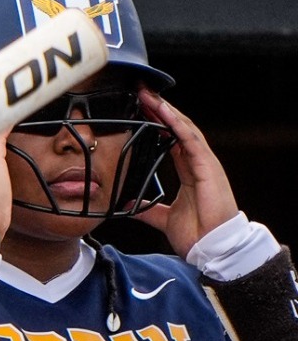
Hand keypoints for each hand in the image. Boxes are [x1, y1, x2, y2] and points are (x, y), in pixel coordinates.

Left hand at [130, 90, 243, 253]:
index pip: (171, 140)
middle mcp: (197, 163)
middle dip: (160, 111)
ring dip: (166, 111)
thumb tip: (128, 207)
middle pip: (177, 129)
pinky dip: (177, 125)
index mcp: (189, 172)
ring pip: (184, 129)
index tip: (140, 111)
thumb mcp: (164, 218)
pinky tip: (165, 112)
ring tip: (149, 96)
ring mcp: (204, 163)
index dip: (156, 125)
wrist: (212, 247)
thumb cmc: (197, 233)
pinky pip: (191, 140)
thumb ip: (148, 210)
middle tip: (141, 94)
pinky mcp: (207, 166)